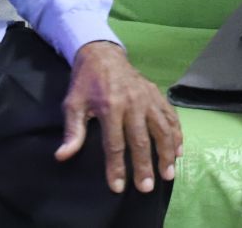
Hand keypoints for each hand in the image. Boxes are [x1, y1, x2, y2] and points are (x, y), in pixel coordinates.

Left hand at [56, 40, 182, 194]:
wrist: (103, 54)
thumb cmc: (86, 83)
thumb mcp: (73, 104)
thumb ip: (72, 131)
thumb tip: (63, 155)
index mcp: (111, 106)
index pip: (115, 143)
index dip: (116, 167)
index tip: (118, 187)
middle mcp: (133, 103)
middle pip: (141, 139)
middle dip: (145, 165)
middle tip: (147, 187)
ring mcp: (148, 98)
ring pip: (162, 128)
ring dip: (166, 152)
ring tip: (169, 173)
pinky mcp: (157, 94)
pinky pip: (171, 116)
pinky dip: (177, 133)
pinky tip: (178, 150)